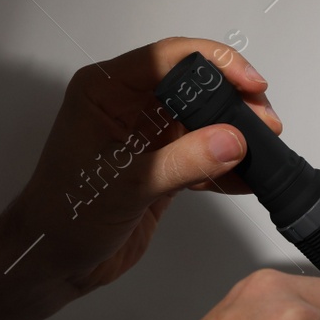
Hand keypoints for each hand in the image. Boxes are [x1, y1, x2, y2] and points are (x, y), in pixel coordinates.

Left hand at [1, 37, 280, 296]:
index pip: (167, 58)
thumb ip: (184, 161)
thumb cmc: (64, 216)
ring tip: (266, 145)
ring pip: (202, 119)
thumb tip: (233, 140)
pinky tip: (248, 177)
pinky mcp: (161, 164)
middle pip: (192, 85)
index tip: (248, 82)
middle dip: (232, 99)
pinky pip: (202, 154)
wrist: (54, 262)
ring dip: (235, 132)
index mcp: (105, 91)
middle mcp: (127, 106)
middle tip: (264, 119)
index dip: (214, 63)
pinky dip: (227, 165)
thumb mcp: (127, 184)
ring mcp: (145, 136)